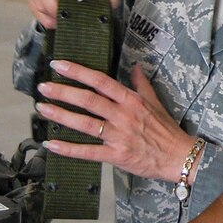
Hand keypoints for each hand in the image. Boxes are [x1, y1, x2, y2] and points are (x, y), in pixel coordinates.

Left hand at [37, 61, 191, 180]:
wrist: (178, 156)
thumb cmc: (166, 130)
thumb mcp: (156, 102)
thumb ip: (141, 84)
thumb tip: (135, 67)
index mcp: (131, 101)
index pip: (101, 81)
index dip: (78, 72)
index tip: (60, 65)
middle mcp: (123, 115)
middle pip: (88, 100)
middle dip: (63, 92)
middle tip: (44, 87)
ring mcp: (119, 136)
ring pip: (85, 123)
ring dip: (61, 115)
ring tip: (43, 109)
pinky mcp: (116, 155)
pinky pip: (88, 151)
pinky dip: (68, 148)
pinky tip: (52, 144)